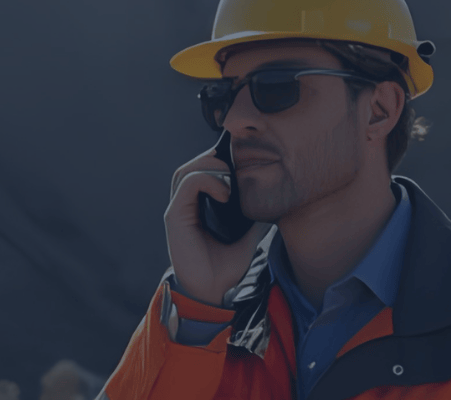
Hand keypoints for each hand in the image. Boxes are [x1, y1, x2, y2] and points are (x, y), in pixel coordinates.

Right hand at [164, 147, 271, 306]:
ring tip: (231, 178)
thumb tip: (276, 199)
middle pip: (193, 165)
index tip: (242, 162)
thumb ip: (255, 214)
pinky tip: (225, 193)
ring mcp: (179, 209)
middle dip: (216, 159)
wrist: (216, 291)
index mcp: (199, 206)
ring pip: (187, 170)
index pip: (202, 170)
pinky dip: (207, 180)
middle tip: (238, 166)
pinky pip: (188, 184)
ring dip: (211, 166)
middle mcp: (186, 205)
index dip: (220, 161)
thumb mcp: (249, 234)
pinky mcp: (175, 216)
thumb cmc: (228, 266)